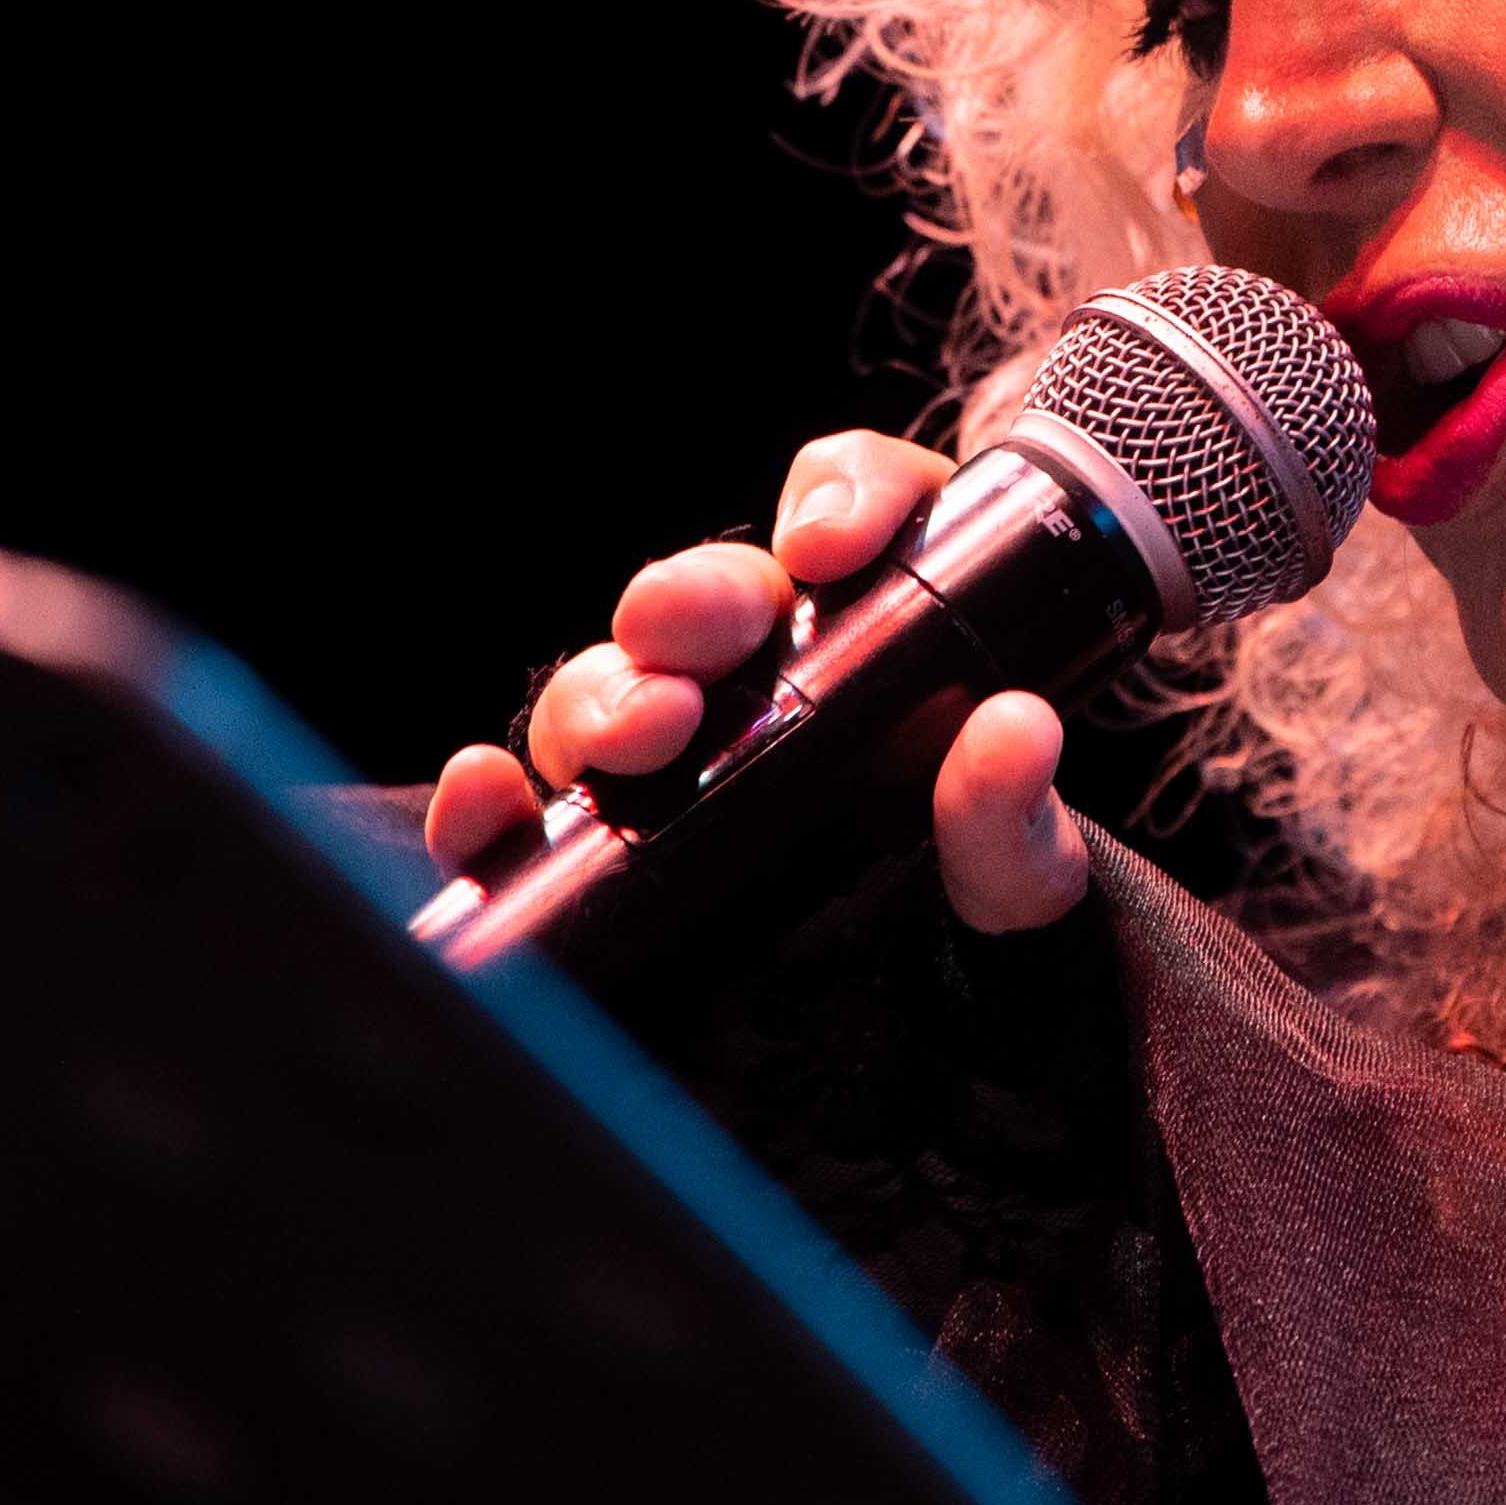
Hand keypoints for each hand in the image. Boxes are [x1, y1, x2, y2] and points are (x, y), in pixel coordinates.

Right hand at [421, 431, 1095, 934]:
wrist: (940, 1007)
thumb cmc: (982, 903)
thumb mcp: (1020, 871)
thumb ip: (1018, 817)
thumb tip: (1013, 733)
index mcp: (884, 630)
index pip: (860, 504)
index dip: (847, 497)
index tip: (834, 548)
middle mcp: (770, 671)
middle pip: (706, 592)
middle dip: (692, 601)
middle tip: (716, 643)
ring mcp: (682, 754)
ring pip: (612, 679)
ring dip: (606, 694)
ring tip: (644, 733)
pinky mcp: (611, 845)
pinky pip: (527, 807)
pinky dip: (487, 804)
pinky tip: (485, 796)